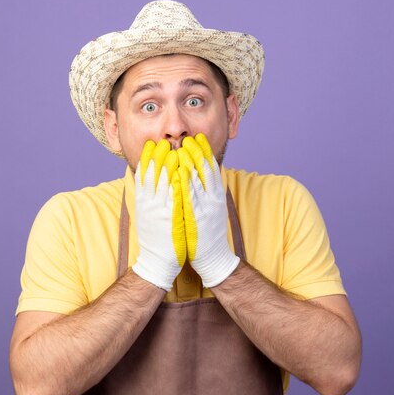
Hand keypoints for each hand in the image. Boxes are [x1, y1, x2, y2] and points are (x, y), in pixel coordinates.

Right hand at [132, 139, 185, 290]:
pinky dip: (177, 184)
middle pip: (151, 176)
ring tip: (172, 150)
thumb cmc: (155, 238)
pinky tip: (181, 173)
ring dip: (167, 166)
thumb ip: (147, 199)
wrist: (157, 262)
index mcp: (143, 203)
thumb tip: (147, 183)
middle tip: (161, 141)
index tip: (150, 144)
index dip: (147, 159)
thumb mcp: (146, 216)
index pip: (143, 176)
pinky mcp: (170, 220)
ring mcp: (159, 212)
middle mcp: (149, 205)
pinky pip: (174, 198)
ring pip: (162, 185)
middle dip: (156, 157)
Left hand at [177, 134, 239, 287]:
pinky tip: (178, 173)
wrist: (212, 257)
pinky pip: (188, 198)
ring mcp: (204, 209)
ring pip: (197, 181)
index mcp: (215, 196)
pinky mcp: (195, 219)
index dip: (205, 151)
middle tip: (189, 137)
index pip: (211, 168)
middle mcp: (211, 200)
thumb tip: (200, 176)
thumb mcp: (211, 208)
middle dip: (197, 152)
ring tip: (182, 148)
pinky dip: (184, 184)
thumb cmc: (207, 232)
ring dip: (190, 163)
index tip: (198, 137)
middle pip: (205, 171)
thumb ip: (206, 192)